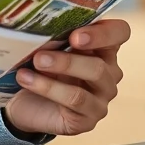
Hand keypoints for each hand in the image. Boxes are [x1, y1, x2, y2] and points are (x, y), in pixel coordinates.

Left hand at [3, 18, 128, 136]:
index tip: (75, 35)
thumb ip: (55, 36)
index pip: (120, 32)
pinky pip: (75, 100)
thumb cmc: (41, 69)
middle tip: (41, 55)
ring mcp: (101, 98)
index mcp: (102, 48)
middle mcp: (108, 73)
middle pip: (101, 63)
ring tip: (34, 64)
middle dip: (69, 58)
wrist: (24, 103)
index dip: (104, 32)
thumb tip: (46, 24)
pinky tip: (26, 80)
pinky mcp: (88, 119)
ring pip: (91, 80)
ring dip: (59, 69)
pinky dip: (48, 88)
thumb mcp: (47, 48)